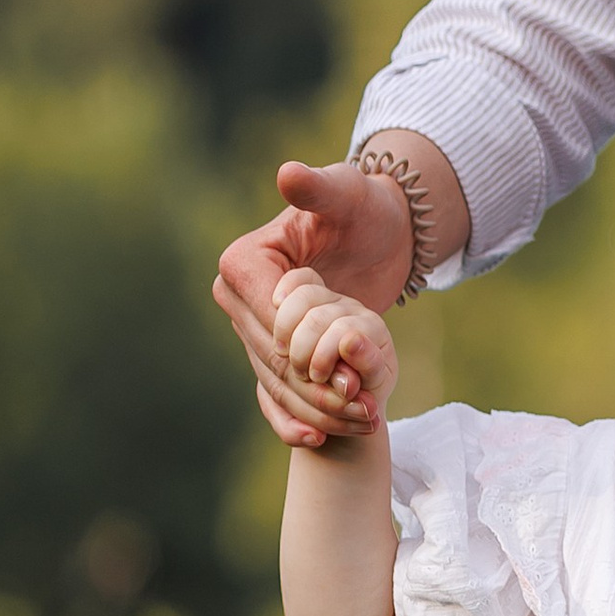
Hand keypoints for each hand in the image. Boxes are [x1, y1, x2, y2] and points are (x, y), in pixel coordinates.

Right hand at [215, 157, 427, 445]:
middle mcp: (236, 298)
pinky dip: (291, 419)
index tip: (351, 372)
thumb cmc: (364, 208)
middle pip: (271, 358)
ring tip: (364, 421)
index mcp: (243, 263)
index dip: (307, 350)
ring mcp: (250, 329)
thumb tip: (288, 175)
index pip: (268, 321)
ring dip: (317, 408)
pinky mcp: (271, 351)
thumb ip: (319, 188)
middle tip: (366, 406)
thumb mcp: (348, 194)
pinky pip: (271, 393)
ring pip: (276, 382)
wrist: (378, 234)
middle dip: (317, 386)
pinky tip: (316, 440)